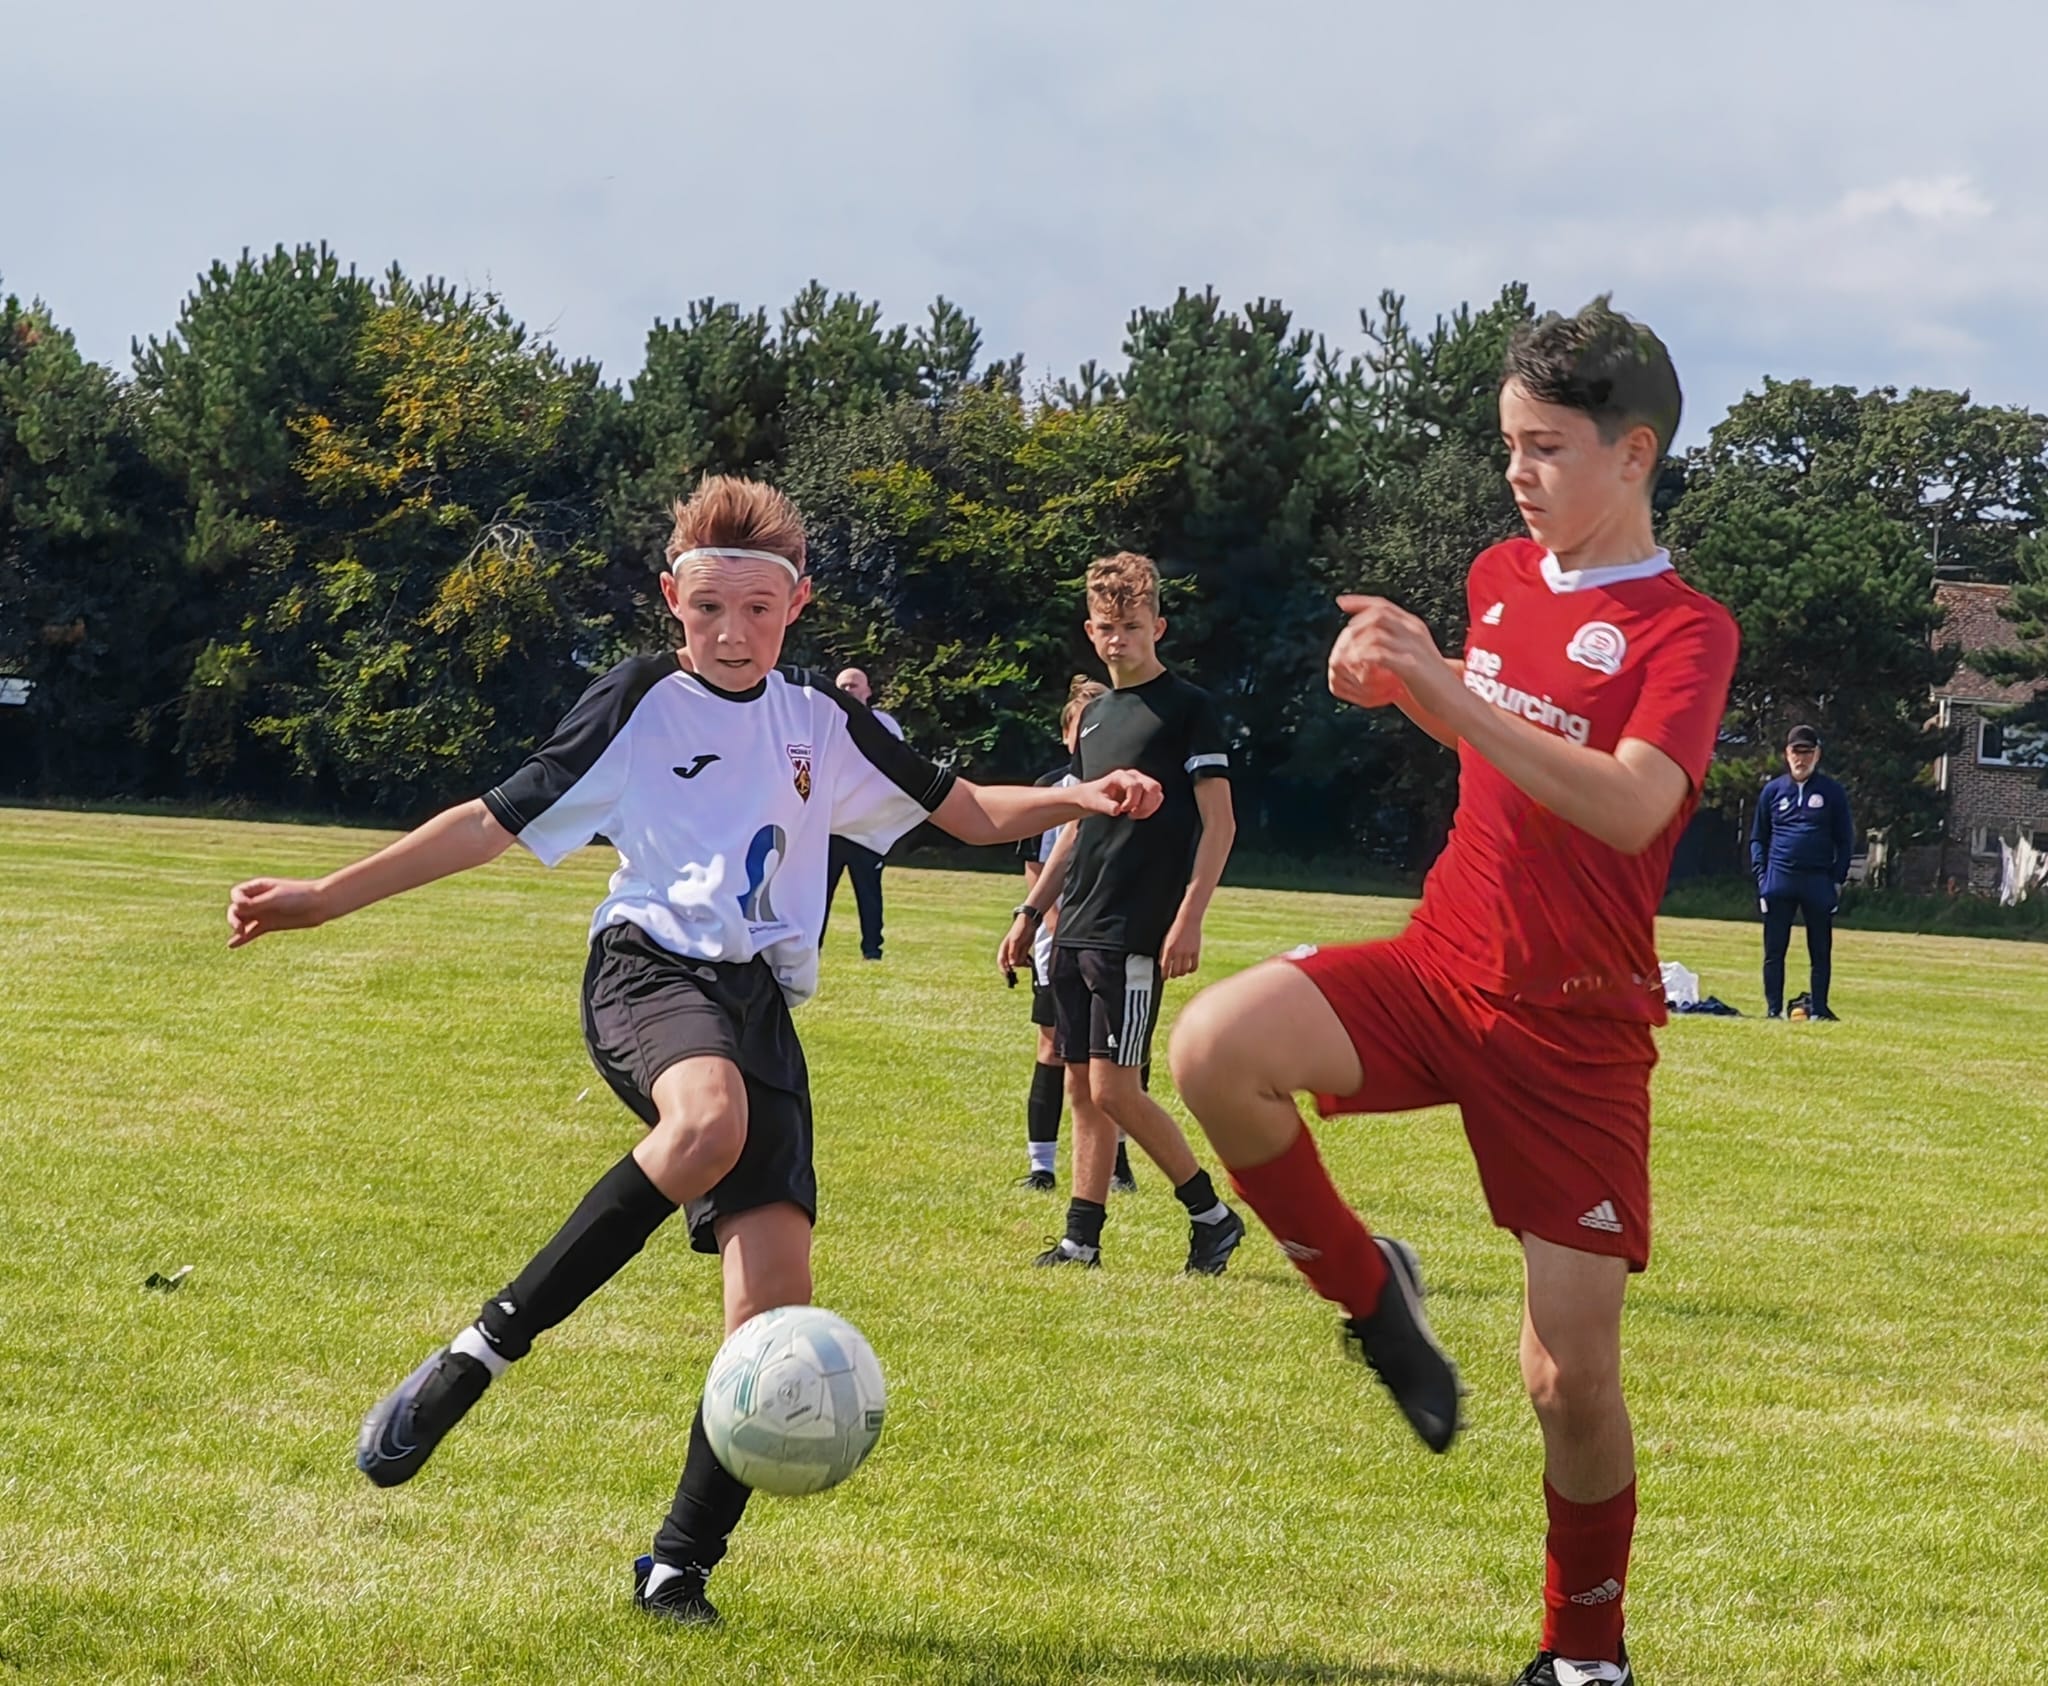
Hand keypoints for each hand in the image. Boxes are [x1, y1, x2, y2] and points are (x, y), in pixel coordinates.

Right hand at [227, 877, 329, 947]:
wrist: (320, 904)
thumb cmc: (299, 896)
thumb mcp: (276, 897)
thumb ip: (257, 903)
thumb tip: (237, 908)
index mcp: (259, 887)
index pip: (237, 893)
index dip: (237, 900)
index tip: (245, 906)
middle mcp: (258, 900)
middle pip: (236, 908)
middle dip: (233, 917)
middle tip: (239, 927)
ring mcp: (264, 913)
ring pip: (243, 921)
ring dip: (237, 927)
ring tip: (238, 935)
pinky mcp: (270, 925)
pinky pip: (252, 932)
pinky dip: (242, 938)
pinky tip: (231, 945)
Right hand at [997, 914, 1034, 975]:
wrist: (1030, 921)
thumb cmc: (1020, 928)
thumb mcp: (1016, 940)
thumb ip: (1013, 952)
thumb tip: (1012, 965)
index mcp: (1005, 948)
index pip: (1001, 961)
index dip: (1003, 969)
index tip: (1008, 975)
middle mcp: (1009, 950)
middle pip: (1010, 964)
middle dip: (1015, 968)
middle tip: (1019, 972)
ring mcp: (1017, 951)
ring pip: (1017, 963)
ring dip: (1022, 964)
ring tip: (1028, 962)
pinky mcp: (1023, 950)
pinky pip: (1023, 960)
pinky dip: (1026, 962)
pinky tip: (1030, 962)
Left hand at [1081, 769, 1162, 818]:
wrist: (1093, 797)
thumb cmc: (1093, 798)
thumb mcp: (1095, 803)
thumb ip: (1106, 806)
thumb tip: (1117, 810)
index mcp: (1121, 776)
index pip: (1136, 786)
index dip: (1132, 801)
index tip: (1122, 810)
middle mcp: (1134, 776)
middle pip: (1154, 787)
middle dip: (1145, 804)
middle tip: (1132, 814)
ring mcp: (1141, 782)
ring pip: (1157, 793)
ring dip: (1149, 807)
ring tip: (1134, 814)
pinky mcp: (1144, 790)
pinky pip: (1157, 798)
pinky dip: (1150, 808)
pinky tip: (1138, 813)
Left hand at [1159, 912, 1202, 979]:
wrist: (1188, 919)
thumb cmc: (1176, 929)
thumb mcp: (1166, 940)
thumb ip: (1163, 952)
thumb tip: (1161, 964)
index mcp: (1168, 949)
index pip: (1165, 967)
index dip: (1164, 975)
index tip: (1164, 977)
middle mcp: (1177, 952)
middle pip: (1175, 971)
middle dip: (1173, 975)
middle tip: (1173, 974)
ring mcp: (1187, 952)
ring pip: (1184, 970)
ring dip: (1182, 973)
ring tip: (1181, 971)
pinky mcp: (1196, 951)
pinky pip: (1194, 966)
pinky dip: (1191, 970)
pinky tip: (1190, 969)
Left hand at [1329, 595, 1445, 710]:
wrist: (1456, 702)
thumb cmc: (1432, 684)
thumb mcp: (1413, 657)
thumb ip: (1395, 647)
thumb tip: (1369, 645)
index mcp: (1414, 627)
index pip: (1383, 605)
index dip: (1360, 601)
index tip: (1341, 602)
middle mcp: (1414, 632)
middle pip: (1376, 615)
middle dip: (1354, 627)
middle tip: (1341, 643)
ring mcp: (1414, 647)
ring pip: (1374, 634)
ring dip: (1356, 648)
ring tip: (1348, 664)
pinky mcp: (1411, 665)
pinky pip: (1377, 656)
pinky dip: (1363, 663)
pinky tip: (1360, 675)